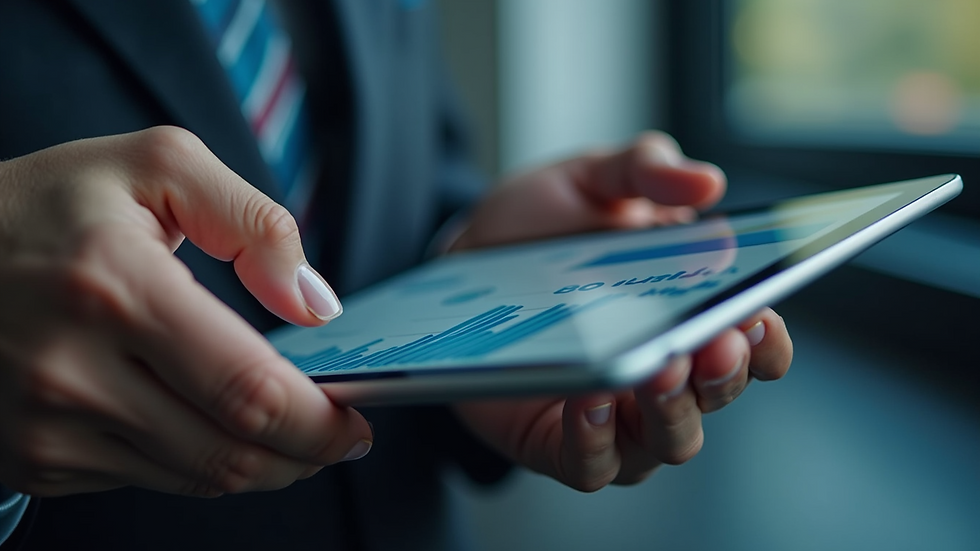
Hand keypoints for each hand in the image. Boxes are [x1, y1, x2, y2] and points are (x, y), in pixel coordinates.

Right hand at [0, 127, 371, 497]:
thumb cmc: (48, 207)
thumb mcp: (155, 166)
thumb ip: (254, 222)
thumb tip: (313, 304)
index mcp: (115, 288)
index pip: (247, 390)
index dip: (317, 421)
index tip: (355, 421)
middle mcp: (73, 371)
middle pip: (230, 452)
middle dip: (304, 454)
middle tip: (336, 436)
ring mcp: (47, 427)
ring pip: (196, 478)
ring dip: (260, 465)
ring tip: (287, 433)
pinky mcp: (34, 460)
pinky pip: (147, 481)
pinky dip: (199, 461)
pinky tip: (211, 425)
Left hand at [452, 132, 792, 490]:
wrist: (465, 258)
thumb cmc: (542, 226)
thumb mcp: (591, 178)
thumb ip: (645, 168)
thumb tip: (704, 181)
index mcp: (688, 312)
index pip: (756, 344)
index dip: (766, 339)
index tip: (755, 313)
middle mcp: (665, 373)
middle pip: (718, 394)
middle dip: (723, 372)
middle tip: (710, 341)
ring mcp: (617, 416)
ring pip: (669, 439)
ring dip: (672, 410)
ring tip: (655, 368)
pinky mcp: (559, 442)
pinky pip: (594, 463)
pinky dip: (599, 441)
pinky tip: (591, 399)